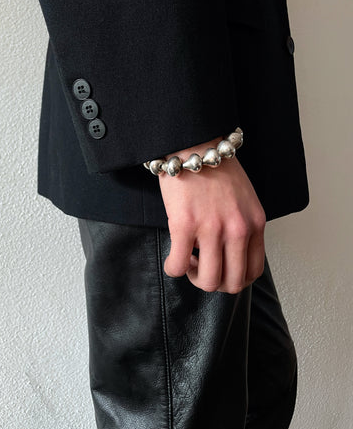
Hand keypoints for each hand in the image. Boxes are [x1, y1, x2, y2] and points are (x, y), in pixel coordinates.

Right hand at [158, 138, 265, 292]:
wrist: (195, 146)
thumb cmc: (217, 170)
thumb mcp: (246, 200)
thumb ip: (244, 227)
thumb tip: (230, 254)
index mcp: (255, 224)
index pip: (253, 271)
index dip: (233, 278)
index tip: (220, 268)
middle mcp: (237, 230)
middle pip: (232, 283)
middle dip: (214, 283)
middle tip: (201, 268)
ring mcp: (211, 229)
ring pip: (207, 281)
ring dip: (194, 278)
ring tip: (187, 261)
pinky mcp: (184, 225)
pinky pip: (177, 266)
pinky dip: (173, 268)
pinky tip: (173, 256)